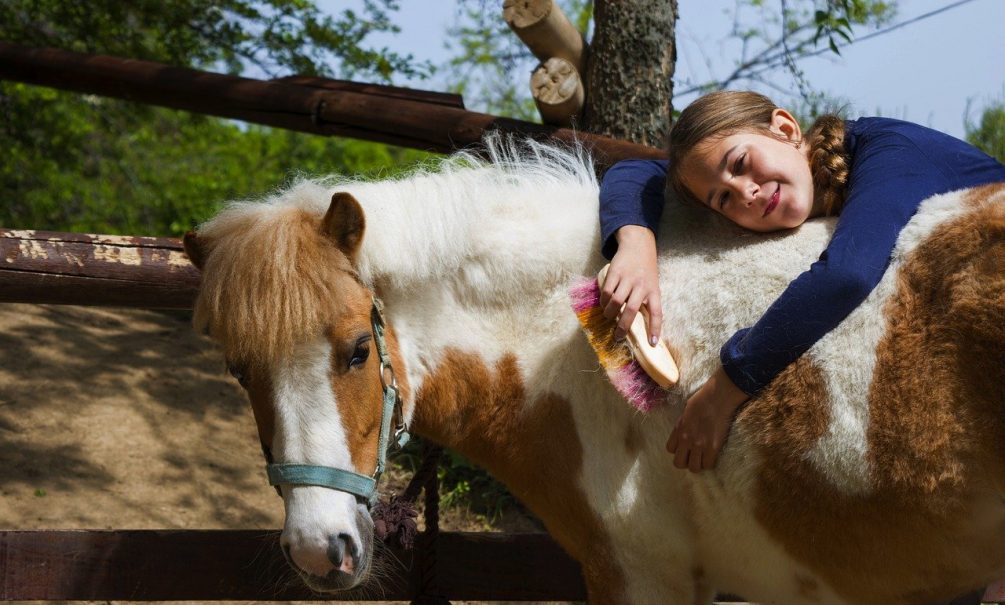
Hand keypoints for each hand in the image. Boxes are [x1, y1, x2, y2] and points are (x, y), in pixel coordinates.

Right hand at [600, 225, 661, 343]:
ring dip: (609, 313)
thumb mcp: (652, 284)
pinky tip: (604, 303)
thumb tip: (638, 323)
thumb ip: (646, 300)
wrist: (638, 244)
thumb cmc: (646, 269)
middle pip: (631, 310)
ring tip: (609, 316)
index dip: (655, 329)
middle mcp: (642, 285)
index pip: (657, 312)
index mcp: (654, 290)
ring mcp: (628, 278)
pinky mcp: (615, 272)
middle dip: (623, 327)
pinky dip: (603, 301)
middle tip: (618, 336)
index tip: (652, 343)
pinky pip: (607, 292)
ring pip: (616, 302)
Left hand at [666, 365, 748, 471]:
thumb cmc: (703, 399)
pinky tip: (713, 455)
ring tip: (704, 457)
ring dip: (699, 464)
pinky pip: (708, 464)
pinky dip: (710, 462)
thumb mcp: (685, 412)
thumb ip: (683, 425)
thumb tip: (686, 431)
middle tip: (695, 456)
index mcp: (678, 429)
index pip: (670, 449)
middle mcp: (686, 440)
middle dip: (686, 461)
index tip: (686, 447)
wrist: (718, 397)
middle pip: (679, 463)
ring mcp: (699, 445)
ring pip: (694, 468)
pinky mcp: (713, 447)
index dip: (678, 450)